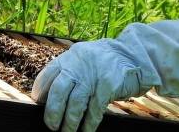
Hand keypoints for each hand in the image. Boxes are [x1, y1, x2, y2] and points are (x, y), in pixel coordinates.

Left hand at [31, 40, 148, 131]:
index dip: (42, 93)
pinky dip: (89, 123)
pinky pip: (94, 109)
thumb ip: (72, 71)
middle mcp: (79, 64)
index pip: (48, 75)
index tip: (40, 105)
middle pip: (58, 91)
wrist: (137, 54)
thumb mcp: (87, 58)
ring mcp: (94, 74)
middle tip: (52, 126)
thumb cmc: (109, 61)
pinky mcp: (108, 85)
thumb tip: (52, 96)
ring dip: (70, 122)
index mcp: (71, 56)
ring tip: (68, 131)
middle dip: (52, 112)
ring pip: (75, 103)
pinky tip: (86, 130)